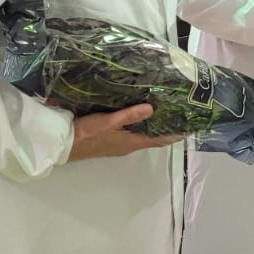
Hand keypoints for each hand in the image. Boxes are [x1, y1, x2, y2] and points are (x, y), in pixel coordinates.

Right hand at [68, 104, 183, 161]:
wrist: (63, 145)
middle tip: (180, 114)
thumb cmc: (87, 134)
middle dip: (167, 127)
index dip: (175, 135)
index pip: (160, 140)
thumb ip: (129, 115)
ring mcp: (119, 144)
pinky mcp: (111, 140)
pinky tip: (140, 115)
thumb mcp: (108, 122)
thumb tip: (152, 108)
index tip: (190, 127)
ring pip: (142, 134)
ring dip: (154, 126)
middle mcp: (128, 145)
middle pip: (153, 137)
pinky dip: (140, 125)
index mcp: (131, 143)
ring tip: (165, 111)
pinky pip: (132, 133)